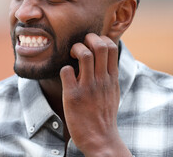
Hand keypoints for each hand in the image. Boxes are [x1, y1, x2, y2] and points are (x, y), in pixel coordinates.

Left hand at [60, 33, 130, 156]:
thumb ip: (109, 74)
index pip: (111, 46)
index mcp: (112, 77)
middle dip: (87, 38)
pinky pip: (66, 71)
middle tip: (80, 45)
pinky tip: (65, 76)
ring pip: (83, 54)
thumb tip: (104, 59)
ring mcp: (87, 86)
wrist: (100, 139)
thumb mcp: (113, 91)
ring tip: (71, 56)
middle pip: (99, 45)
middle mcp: (101, 79)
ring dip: (74, 49)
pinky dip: (63, 69)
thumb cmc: (104, 114)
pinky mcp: (73, 95)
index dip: (100, 38)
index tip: (92, 44)